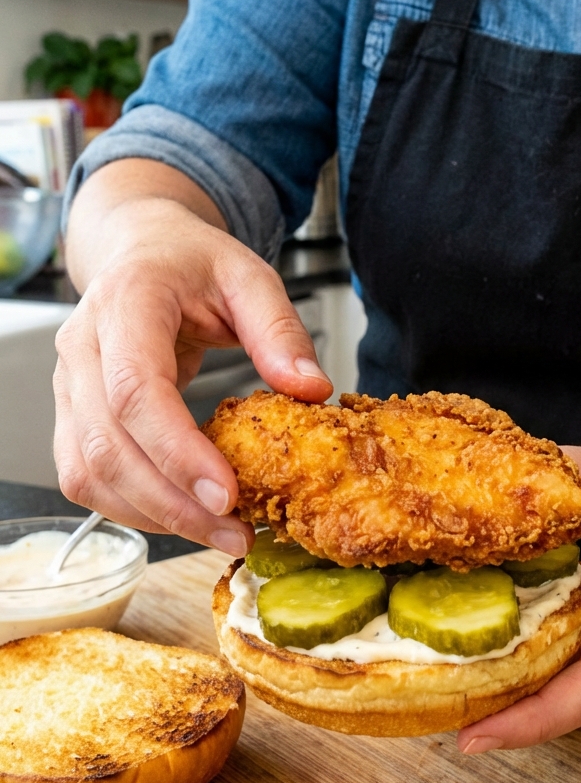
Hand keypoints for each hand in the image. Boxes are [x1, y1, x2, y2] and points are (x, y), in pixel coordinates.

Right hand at [54, 191, 331, 552]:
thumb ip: (280, 330)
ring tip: (219, 533)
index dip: (178, 451)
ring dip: (152, 515)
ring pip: (90, 471)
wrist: (139, 249)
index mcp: (126, 302)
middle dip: (173, 502)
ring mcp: (67, 384)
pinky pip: (85, 476)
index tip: (228, 494)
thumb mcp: (249, 275)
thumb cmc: (191, 262)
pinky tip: (183, 517)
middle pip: (109, 444)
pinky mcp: (71, 414)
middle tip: (236, 532)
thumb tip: (311, 389)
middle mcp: (82, 346)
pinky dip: (131, 507)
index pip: (136, 390)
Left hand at [457, 440, 580, 752]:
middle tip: (434, 713)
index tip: (475, 736)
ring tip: (447, 694)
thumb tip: (498, 476)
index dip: (534, 718)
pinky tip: (487, 657)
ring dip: (518, 696)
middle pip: (576, 702)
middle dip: (508, 715)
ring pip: (576, 691)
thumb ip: (570, 475)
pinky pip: (580, 668)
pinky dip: (536, 668)